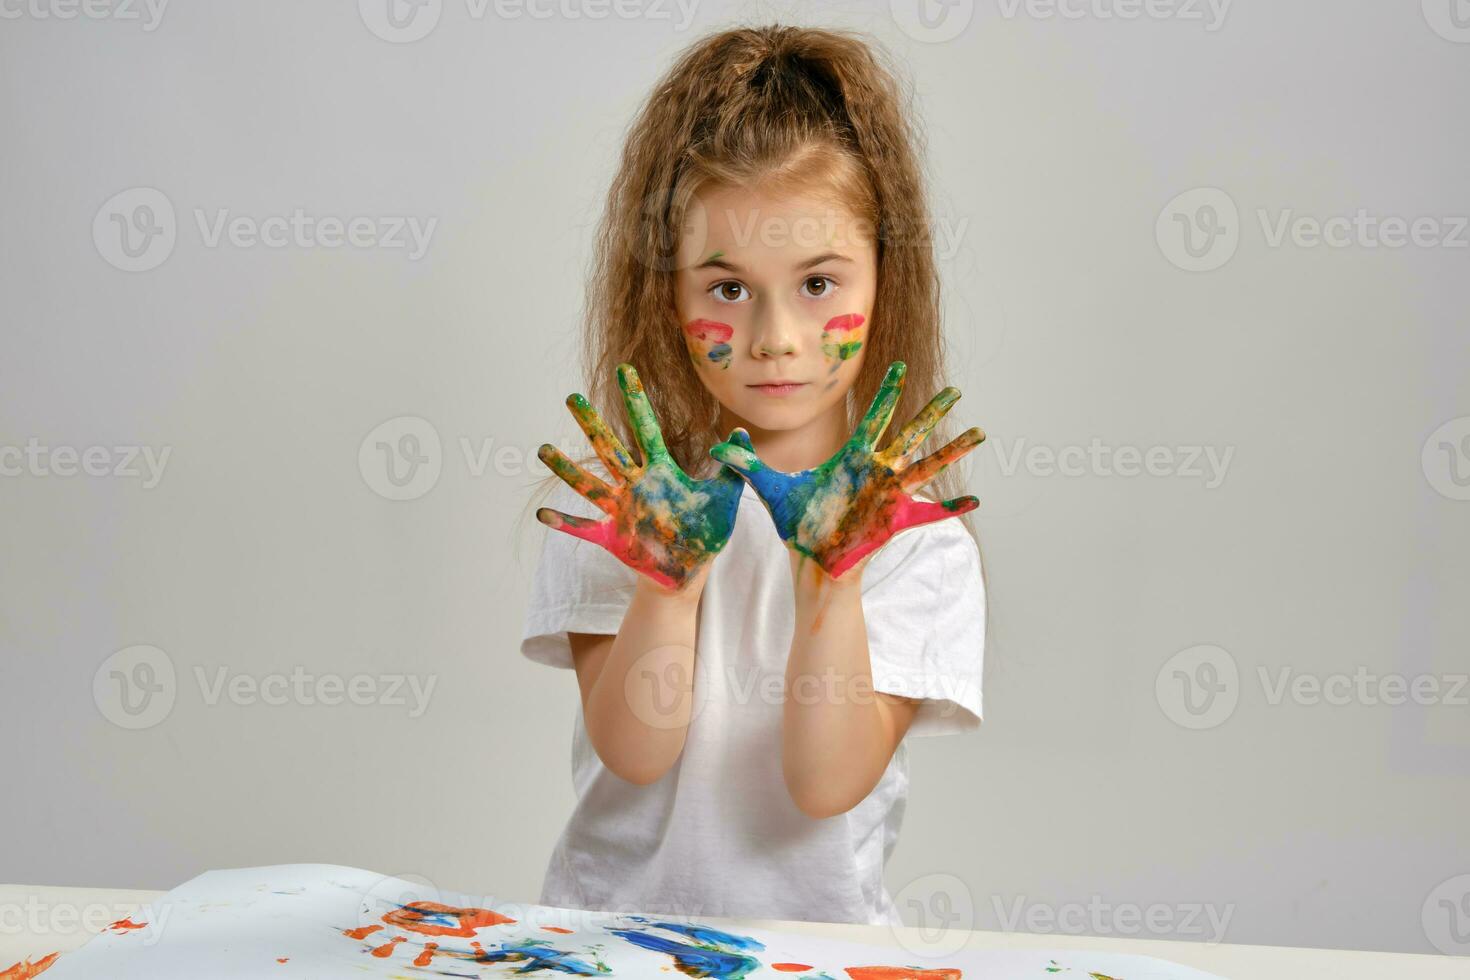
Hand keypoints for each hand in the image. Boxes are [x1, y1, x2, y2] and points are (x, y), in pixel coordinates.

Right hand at [536, 363, 745, 592]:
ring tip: (544, 449)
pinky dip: (564, 523)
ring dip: (567, 469)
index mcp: (661, 472)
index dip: (636, 400)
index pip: (646, 429)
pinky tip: (543, 514)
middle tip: (572, 398)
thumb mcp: (725, 498)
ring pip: (589, 485)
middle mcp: (635, 485)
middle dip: (592, 424)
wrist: (690, 570)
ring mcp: (621, 510)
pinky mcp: (612, 536)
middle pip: (609, 449)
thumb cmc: (706, 532)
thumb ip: (732, 465)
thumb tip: (740, 430)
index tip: (626, 371)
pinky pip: (584, 527)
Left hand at [709, 361, 983, 579]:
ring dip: (952, 451)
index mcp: (853, 458)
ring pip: (926, 466)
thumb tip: (715, 444)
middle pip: (909, 433)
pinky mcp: (894, 519)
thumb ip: (745, 463)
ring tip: (980, 434)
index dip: (887, 392)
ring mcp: (889, 495)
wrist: (811, 561)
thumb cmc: (797, 524)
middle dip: (931, 412)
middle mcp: (876, 471)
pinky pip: (928, 514)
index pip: (873, 417)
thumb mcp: (770, 489)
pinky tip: (973, 499)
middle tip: (955, 390)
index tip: (899, 365)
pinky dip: (950, 507)